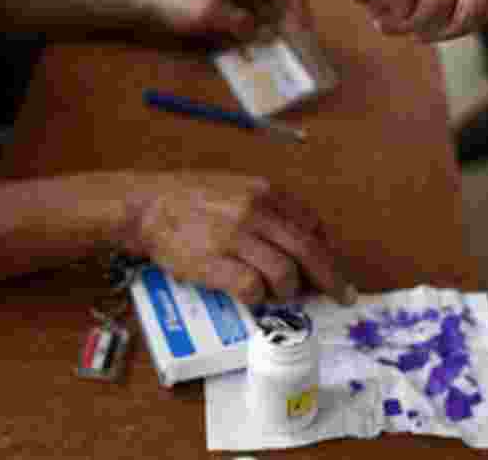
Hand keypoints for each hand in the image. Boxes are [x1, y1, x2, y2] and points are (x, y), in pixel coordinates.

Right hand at [117, 171, 356, 305]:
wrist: (146, 206)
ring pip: (285, 273)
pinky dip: (258, 299)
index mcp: (265, 191)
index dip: (325, 250)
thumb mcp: (237, 188)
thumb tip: (299, 240)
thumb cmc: (189, 199)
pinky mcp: (214, 262)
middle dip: (330, 279)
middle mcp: (256, 210)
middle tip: (342, 297)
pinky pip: (252, 288)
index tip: (328, 266)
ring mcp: (236, 236)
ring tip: (280, 297)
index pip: (311, 224)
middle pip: (308, 250)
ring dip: (289, 292)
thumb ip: (268, 208)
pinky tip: (252, 298)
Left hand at [143, 0, 312, 40]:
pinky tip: (258, 59)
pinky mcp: (225, 22)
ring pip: (266, 21)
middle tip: (298, 49)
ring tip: (283, 57)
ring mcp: (234, 7)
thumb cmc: (175, 3)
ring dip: (275, 38)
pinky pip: (249, 34)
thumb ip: (236, 22)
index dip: (297, 5)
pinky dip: (257, 45)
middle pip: (278, 6)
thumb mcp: (206, 13)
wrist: (148, 6)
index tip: (303, 27)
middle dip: (291, 25)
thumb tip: (261, 34)